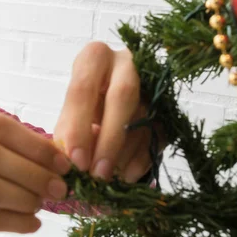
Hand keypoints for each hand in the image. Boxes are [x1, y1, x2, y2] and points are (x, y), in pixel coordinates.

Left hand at [54, 42, 163, 182]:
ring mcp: (151, 82)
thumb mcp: (70, 116)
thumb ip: (68, 134)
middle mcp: (126, 63)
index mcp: (94, 58)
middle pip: (121, 96)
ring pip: (144, 116)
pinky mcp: (167, 105)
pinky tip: (127, 175)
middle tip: (97, 174)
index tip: (76, 160)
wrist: (110, 106)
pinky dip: (142, 157)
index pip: (84, 89)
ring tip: (109, 178)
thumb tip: (69, 162)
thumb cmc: (84, 108)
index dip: (79, 127)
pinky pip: (159, 131)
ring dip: (125, 152)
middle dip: (109, 139)